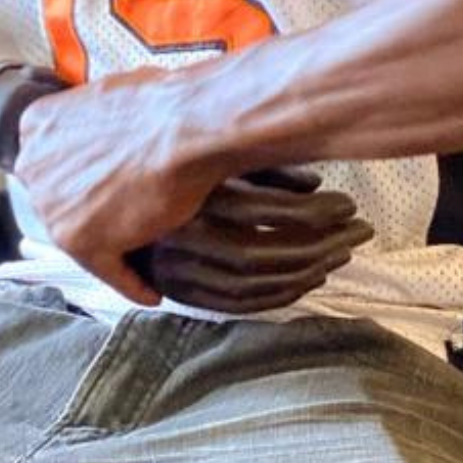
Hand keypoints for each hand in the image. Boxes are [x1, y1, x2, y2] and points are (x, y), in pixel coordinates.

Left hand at [12, 66, 227, 305]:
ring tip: (135, 258)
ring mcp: (54, 207)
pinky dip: (131, 284)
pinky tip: (148, 291)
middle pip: (58, 199)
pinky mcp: (82, 242)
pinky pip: (109, 272)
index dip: (76, 179)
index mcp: (36, 126)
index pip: (52, 163)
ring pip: (79, 237)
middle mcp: (34, 167)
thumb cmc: (163, 104)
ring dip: (107, 250)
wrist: (186, 126)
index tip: (95, 189)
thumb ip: (94, 121)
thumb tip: (110, 131)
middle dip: (85, 211)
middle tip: (120, 220)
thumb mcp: (110, 96)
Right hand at [131, 168, 372, 312]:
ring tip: (342, 254)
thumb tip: (313, 183)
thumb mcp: (210, 159)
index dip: (315, 211)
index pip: (266, 211)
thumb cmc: (164, 171)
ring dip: (308, 270)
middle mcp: (181, 235)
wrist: (102, 206)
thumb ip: (259, 168)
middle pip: (266, 252)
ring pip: (256, 283)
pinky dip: (283, 295)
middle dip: (322, 244)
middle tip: (360, 232)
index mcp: (190, 194)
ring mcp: (178, 269)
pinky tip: (311, 279)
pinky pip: (240, 304)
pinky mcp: (181, 292)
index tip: (348, 204)